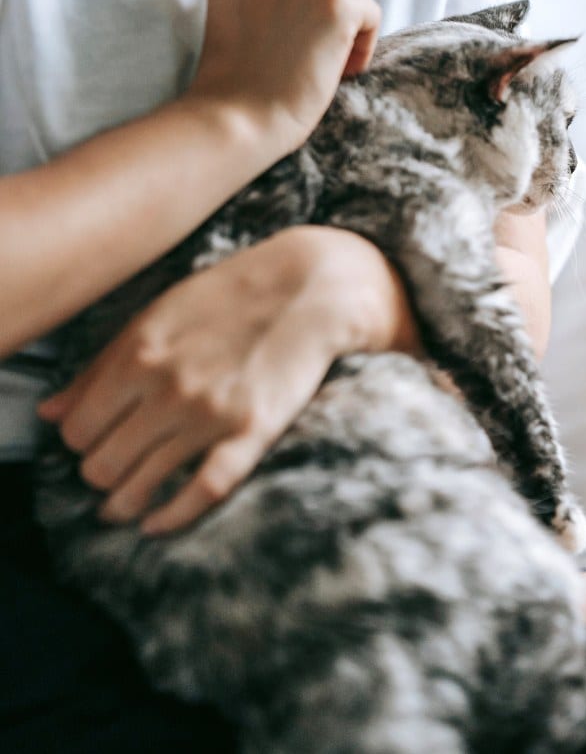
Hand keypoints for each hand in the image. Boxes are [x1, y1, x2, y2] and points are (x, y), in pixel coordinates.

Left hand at [37, 226, 407, 534]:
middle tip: (110, 471)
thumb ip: (100, 365)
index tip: (92, 441)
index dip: (79, 442)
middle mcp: (168, 387)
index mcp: (139, 354)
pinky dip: (171, 518)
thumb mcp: (156, 316)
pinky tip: (157, 524)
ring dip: (123, 504)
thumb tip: (50, 413)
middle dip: (99, 474)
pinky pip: (202, 492)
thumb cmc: (229, 295)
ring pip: (141, 486)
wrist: (308, 287)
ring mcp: (210, 414)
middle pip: (101, 465)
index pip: (77, 428)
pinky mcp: (251, 433)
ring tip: (123, 505)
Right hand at [188, 0, 381, 154]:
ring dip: (349, 22)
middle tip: (305, 53)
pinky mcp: (337, 0)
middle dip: (326, 9)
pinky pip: (372, 13)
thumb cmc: (239, 75)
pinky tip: (336, 71)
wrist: (236, 116)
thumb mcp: (239, 6)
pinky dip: (362, 46)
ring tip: (324, 59)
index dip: (302, 1)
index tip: (286, 35)